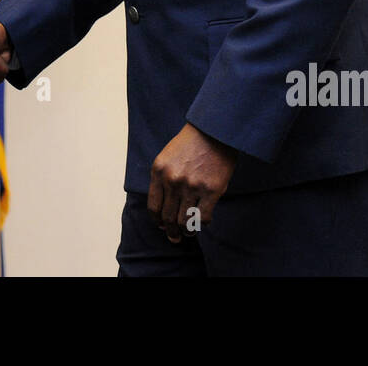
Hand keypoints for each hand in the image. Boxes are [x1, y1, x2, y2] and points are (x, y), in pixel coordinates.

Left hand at [147, 123, 237, 242]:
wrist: (214, 130)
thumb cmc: (191, 143)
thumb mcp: (167, 156)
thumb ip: (163, 178)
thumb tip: (165, 205)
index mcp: (158, 171)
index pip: (153, 206)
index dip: (157, 220)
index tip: (161, 226)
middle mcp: (172, 180)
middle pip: (168, 217)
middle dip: (170, 231)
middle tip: (174, 237)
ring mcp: (191, 186)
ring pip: (184, 221)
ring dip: (185, 231)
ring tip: (188, 232)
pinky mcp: (211, 190)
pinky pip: (203, 217)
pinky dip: (201, 224)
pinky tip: (203, 222)